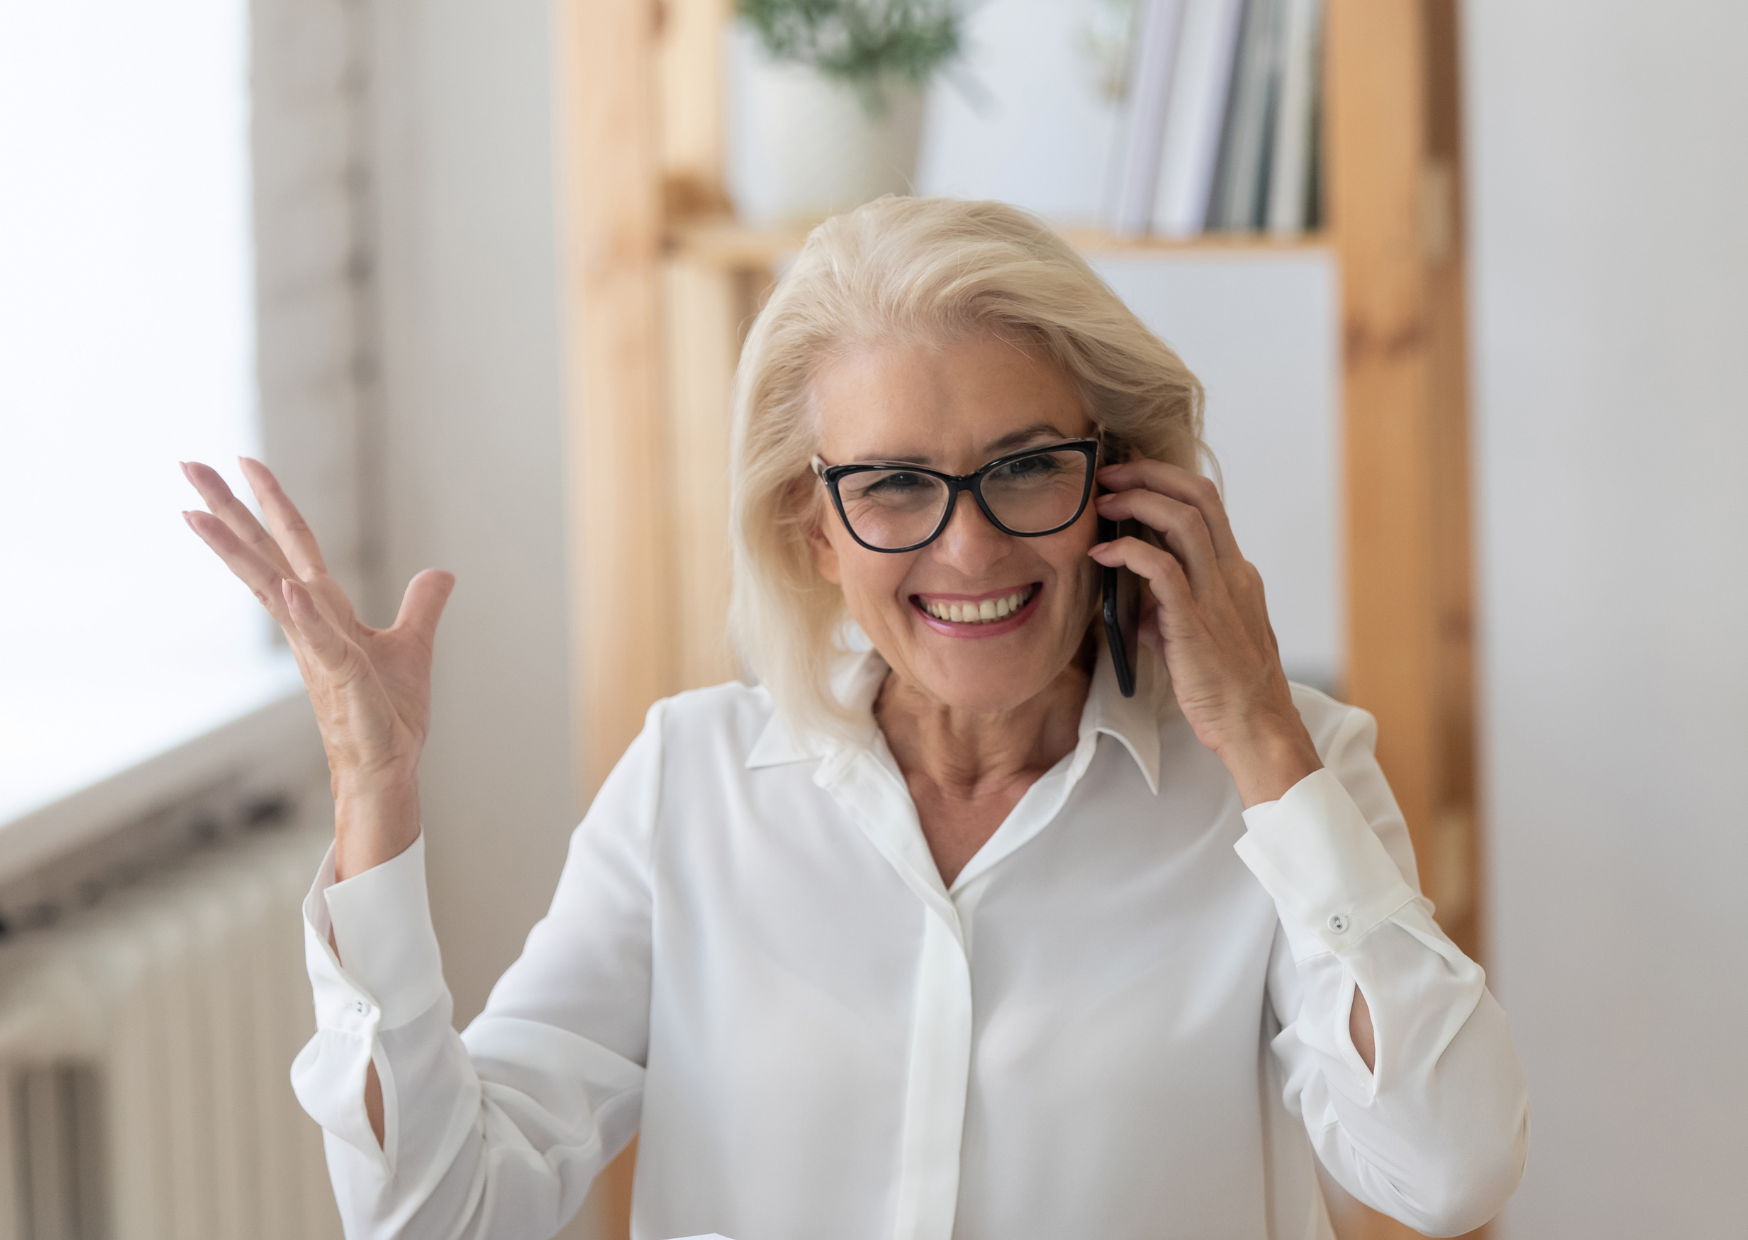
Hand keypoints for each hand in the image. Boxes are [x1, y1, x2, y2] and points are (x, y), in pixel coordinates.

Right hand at [180, 457, 453, 873]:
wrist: (387, 768)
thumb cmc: (387, 714)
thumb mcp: (411, 646)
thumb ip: (421, 606)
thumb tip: (440, 572)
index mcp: (323, 610)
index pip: (291, 545)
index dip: (268, 503)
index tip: (241, 461)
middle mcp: (309, 624)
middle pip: (263, 555)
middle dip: (228, 509)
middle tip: (186, 463)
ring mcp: (318, 651)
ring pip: (272, 590)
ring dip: (238, 552)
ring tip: (199, 513)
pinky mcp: (344, 681)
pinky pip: (323, 642)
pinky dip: (307, 615)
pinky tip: (290, 587)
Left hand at [1089, 459, 1319, 806]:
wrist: (1255, 727)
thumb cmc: (1225, 687)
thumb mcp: (1199, 634)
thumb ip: (1169, 608)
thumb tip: (1133, 595)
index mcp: (1236, 572)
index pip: (1207, 504)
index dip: (1166, 481)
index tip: (1129, 476)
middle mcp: (1232, 574)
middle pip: (1199, 496)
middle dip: (1150, 474)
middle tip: (1110, 474)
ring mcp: (1218, 595)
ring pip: (1184, 521)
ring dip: (1138, 502)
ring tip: (1103, 504)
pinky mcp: (1196, 621)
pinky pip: (1162, 569)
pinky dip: (1128, 552)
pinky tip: (1102, 555)